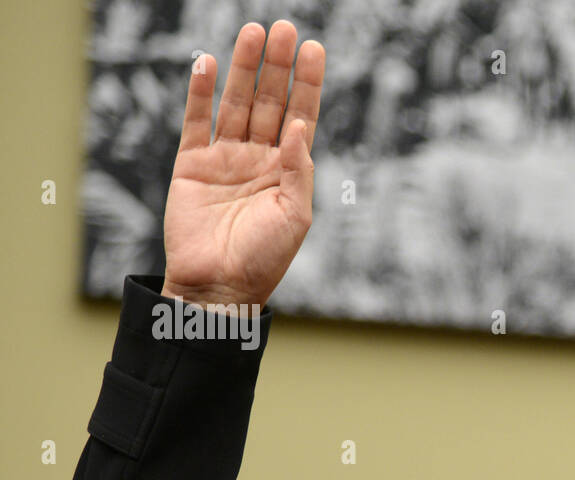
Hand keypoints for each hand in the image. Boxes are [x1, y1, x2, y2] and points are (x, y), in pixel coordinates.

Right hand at [160, 20, 324, 307]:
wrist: (218, 286)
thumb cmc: (264, 259)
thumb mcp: (296, 216)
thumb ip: (299, 170)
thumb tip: (298, 126)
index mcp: (287, 171)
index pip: (300, 117)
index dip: (306, 84)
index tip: (313, 49)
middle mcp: (257, 159)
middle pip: (269, 102)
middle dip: (277, 66)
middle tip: (285, 28)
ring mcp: (224, 159)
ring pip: (236, 103)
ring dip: (244, 68)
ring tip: (254, 32)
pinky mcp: (191, 165)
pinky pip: (196, 122)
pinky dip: (201, 93)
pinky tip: (209, 64)